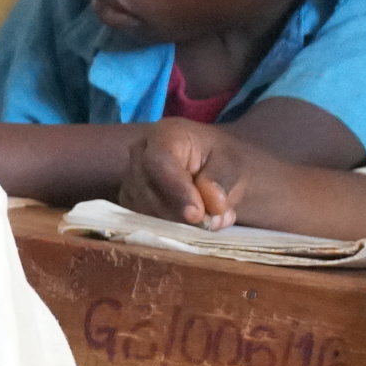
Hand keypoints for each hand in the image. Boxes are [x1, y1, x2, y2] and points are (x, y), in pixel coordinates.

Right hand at [119, 121, 253, 227]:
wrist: (215, 169)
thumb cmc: (224, 161)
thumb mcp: (235, 164)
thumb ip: (223, 180)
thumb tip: (212, 202)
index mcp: (165, 135)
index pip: (160, 163)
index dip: (176, 191)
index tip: (196, 214)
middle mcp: (140, 154)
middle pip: (149, 192)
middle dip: (181, 215)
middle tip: (217, 220)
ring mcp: (131, 180)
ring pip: (146, 213)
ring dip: (180, 225)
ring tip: (213, 219)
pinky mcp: (131, 203)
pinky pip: (144, 224)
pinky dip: (172, 231)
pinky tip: (196, 224)